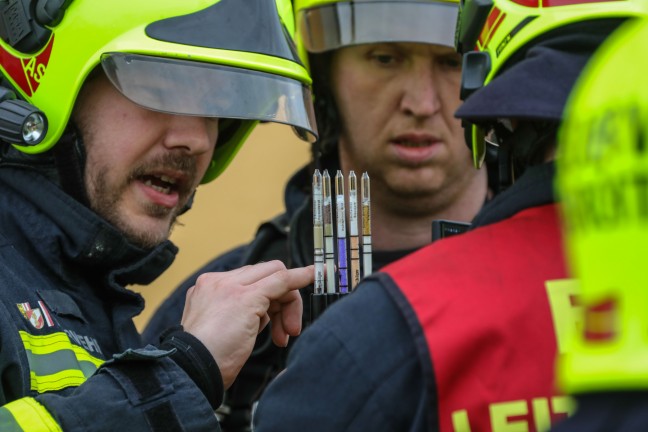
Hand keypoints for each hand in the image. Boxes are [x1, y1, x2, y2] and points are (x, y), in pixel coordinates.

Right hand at [181, 260, 313, 387]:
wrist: (192, 371)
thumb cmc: (207, 360)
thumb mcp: (224, 331)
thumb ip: (243, 315)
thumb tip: (269, 313)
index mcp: (208, 289)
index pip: (249, 279)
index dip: (270, 296)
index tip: (282, 310)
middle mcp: (217, 282)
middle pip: (263, 275)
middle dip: (282, 300)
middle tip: (287, 330)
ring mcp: (230, 287)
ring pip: (274, 276)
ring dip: (289, 304)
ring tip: (284, 336)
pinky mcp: (245, 296)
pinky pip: (281, 280)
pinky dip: (300, 277)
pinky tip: (313, 275)